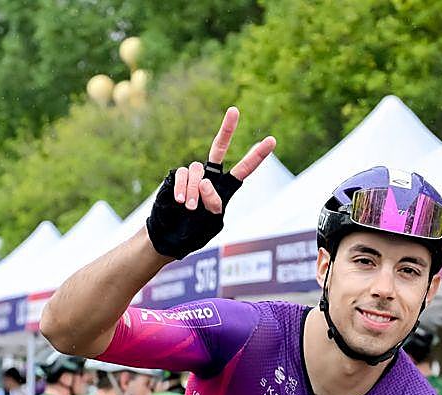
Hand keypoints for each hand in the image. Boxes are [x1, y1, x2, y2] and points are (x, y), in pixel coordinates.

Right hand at [146, 106, 276, 259]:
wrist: (170, 236)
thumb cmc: (194, 232)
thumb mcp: (212, 223)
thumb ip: (214, 204)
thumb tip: (205, 183)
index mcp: (225, 188)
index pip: (243, 169)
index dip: (257, 156)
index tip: (271, 141)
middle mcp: (210, 177)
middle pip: (219, 148)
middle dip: (227, 129)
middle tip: (235, 110)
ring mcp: (192, 175)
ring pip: (197, 170)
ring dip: (194, 190)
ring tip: (190, 208)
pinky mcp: (176, 176)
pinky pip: (182, 175)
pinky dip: (182, 188)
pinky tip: (180, 201)